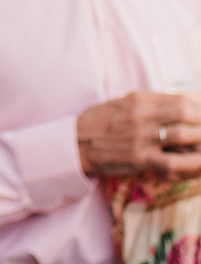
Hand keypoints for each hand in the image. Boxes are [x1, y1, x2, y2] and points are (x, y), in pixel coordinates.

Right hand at [77, 91, 200, 177]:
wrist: (74, 144)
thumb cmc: (99, 123)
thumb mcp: (122, 104)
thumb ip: (150, 103)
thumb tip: (182, 102)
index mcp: (138, 100)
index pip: (181, 100)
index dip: (199, 108)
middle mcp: (141, 116)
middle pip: (187, 114)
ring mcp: (141, 137)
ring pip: (185, 135)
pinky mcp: (139, 158)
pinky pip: (173, 161)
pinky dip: (192, 163)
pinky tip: (200, 163)